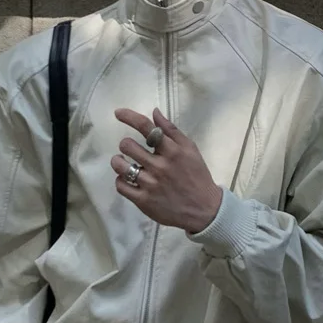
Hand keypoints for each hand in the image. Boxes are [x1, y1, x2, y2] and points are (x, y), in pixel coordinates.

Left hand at [112, 107, 222, 233]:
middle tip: (131, 150)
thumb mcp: (190, 149)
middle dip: (126, 144)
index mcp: (172, 151)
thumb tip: (154, 112)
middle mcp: (159, 166)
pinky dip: (120, 180)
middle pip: (128, 145)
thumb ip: (172, 130)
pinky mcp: (144, 201)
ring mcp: (150, 184)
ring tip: (124, 162)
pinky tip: (127, 178)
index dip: (129, 117)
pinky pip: (121, 186)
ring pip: (120, 166)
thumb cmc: (197, 176)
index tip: (118, 113)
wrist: (204, 209)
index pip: (146, 128)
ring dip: (118, 161)